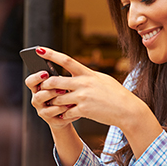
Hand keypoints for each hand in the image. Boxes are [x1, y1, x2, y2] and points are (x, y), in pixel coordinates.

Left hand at [25, 47, 162, 157]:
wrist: (127, 110)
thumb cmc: (116, 94)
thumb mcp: (102, 80)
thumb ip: (87, 76)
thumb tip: (75, 73)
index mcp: (88, 73)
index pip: (66, 60)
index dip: (51, 54)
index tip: (39, 50)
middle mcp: (84, 83)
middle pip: (55, 81)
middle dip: (45, 85)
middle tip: (41, 87)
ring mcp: (83, 97)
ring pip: (58, 99)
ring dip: (54, 103)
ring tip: (53, 105)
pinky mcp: (84, 110)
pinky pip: (66, 113)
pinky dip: (64, 115)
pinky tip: (66, 116)